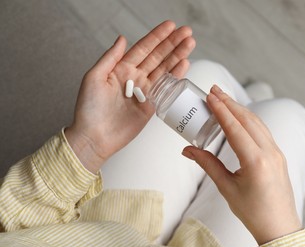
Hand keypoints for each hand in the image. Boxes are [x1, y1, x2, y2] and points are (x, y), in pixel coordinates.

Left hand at [65, 21, 194, 172]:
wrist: (95, 137)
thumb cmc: (88, 109)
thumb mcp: (94, 78)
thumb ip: (110, 58)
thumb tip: (122, 38)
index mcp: (120, 69)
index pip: (143, 48)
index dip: (157, 36)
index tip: (170, 26)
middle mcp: (134, 78)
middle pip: (157, 57)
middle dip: (172, 44)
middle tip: (186, 32)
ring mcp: (144, 92)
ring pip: (164, 70)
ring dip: (178, 56)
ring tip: (190, 44)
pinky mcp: (151, 106)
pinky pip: (166, 88)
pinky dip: (176, 76)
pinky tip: (184, 65)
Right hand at [182, 86, 301, 244]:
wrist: (280, 227)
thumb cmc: (253, 212)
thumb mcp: (227, 188)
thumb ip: (208, 165)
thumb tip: (188, 150)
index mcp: (256, 162)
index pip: (235, 128)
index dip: (221, 110)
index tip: (210, 96)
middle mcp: (269, 153)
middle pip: (247, 119)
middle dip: (229, 103)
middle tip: (214, 90)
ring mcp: (277, 153)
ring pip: (257, 123)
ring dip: (240, 109)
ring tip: (224, 98)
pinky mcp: (278, 155)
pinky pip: (263, 131)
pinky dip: (249, 120)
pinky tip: (240, 116)